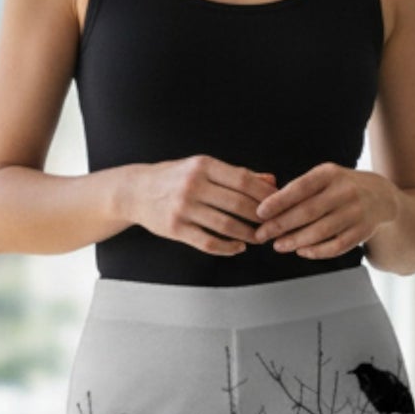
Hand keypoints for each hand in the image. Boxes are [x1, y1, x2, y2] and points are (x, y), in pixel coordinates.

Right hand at [129, 156, 276, 254]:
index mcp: (203, 166)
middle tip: (274, 224)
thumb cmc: (174, 178)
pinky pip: (208, 242)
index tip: (279, 203)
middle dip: (261, 217)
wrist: (135, 191)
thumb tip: (270, 180)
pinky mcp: (176, 229)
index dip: (265, 194)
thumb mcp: (203, 168)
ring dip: (247, 234)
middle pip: (238, 204)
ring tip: (259, 237)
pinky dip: (227, 247)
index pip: (243, 180)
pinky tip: (238, 247)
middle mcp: (193, 185)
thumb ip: (237, 174)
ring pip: (226, 225)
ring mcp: (183, 208)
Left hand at [253, 163, 396, 258]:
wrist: (380, 196)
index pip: (300, 187)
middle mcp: (345, 191)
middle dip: (280, 225)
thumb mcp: (324, 178)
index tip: (259, 212)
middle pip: (308, 212)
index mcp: (330, 174)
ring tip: (278, 245)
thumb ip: (300, 189)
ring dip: (296, 241)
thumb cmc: (340, 188)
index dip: (278, 201)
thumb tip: (267, 209)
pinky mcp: (362, 231)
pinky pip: (336, 246)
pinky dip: (316, 251)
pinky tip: (302, 251)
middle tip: (261, 234)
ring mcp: (356, 212)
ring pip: (321, 231)